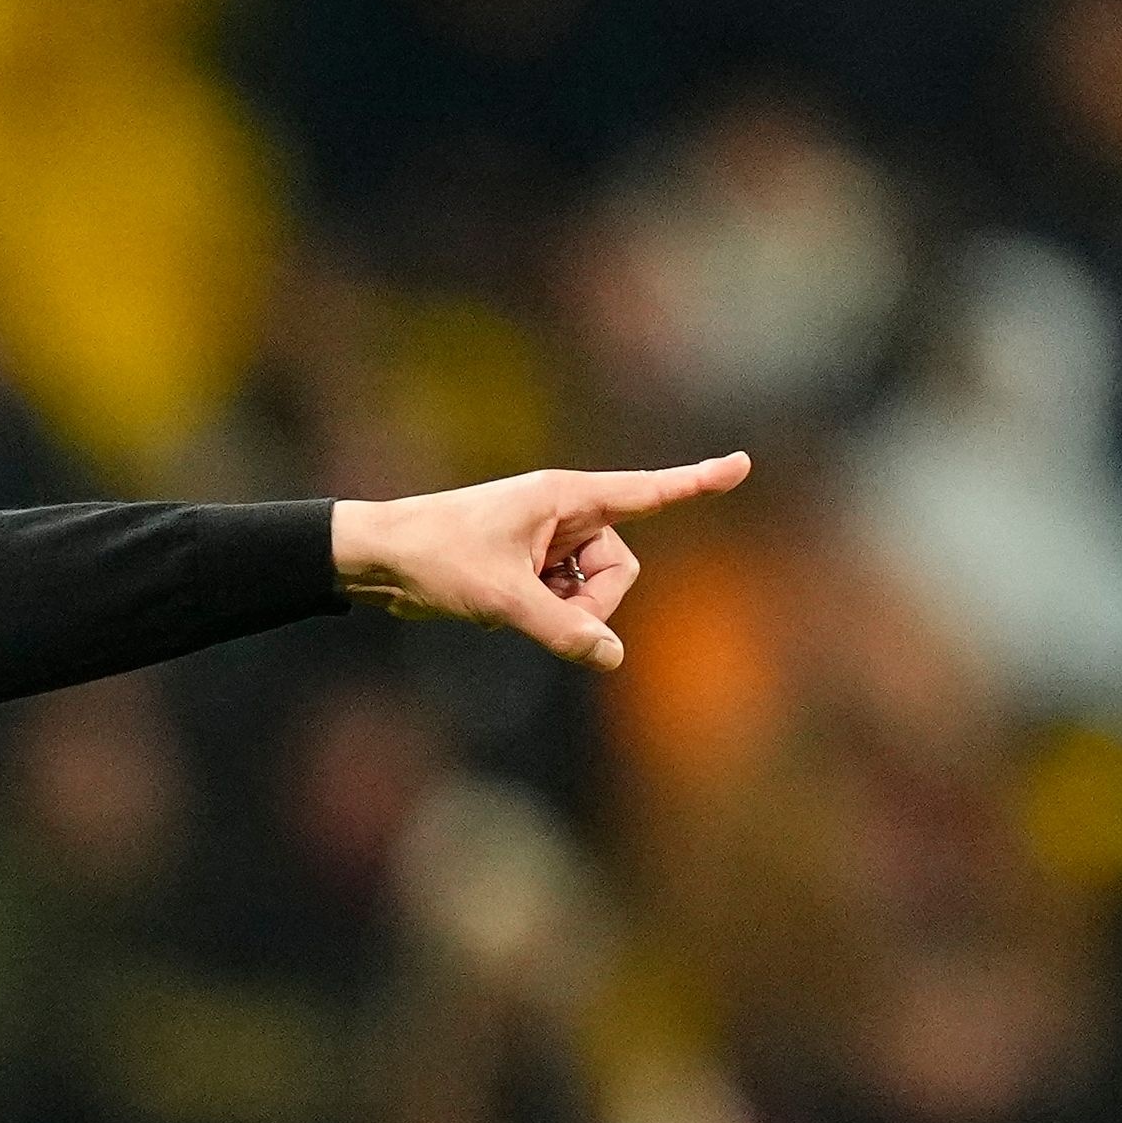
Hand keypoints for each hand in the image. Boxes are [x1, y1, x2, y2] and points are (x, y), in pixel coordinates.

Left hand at [332, 454, 751, 669]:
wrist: (379, 559)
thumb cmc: (436, 560)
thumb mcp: (502, 599)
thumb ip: (562, 631)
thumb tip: (612, 657)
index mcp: (564, 497)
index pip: (647, 492)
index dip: (697, 483)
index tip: (741, 466)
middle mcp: (564, 512)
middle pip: (619, 568)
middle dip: (595, 602)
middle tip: (544, 614)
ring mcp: (549, 541)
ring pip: (594, 589)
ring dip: (567, 611)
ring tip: (512, 607)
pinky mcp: (532, 565)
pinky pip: (566, 598)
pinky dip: (549, 613)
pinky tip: (505, 609)